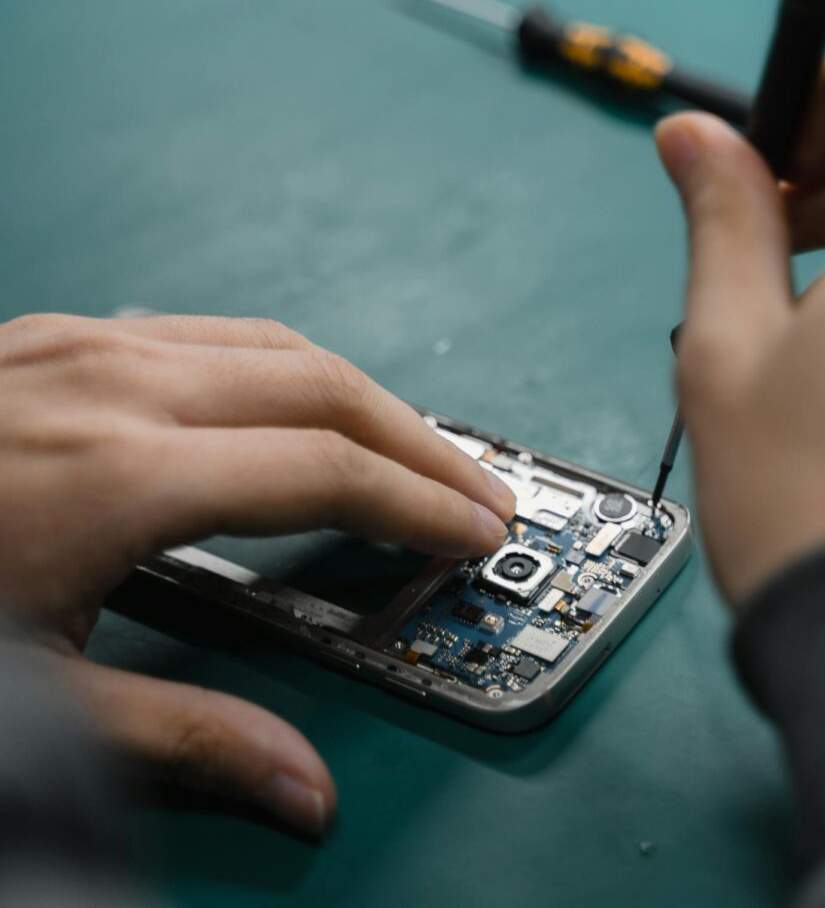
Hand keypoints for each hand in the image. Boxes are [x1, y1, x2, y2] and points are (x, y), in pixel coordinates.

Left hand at [0, 313, 514, 832]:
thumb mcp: (27, 702)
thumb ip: (181, 738)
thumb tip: (300, 790)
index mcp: (118, 475)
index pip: (324, 471)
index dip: (419, 503)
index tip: (478, 529)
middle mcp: (115, 385)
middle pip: (324, 386)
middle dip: (421, 439)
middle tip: (479, 490)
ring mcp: (85, 344)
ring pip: (275, 344)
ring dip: (362, 396)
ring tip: (414, 450)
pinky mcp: (59, 336)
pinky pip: (213, 334)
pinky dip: (287, 370)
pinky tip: (300, 410)